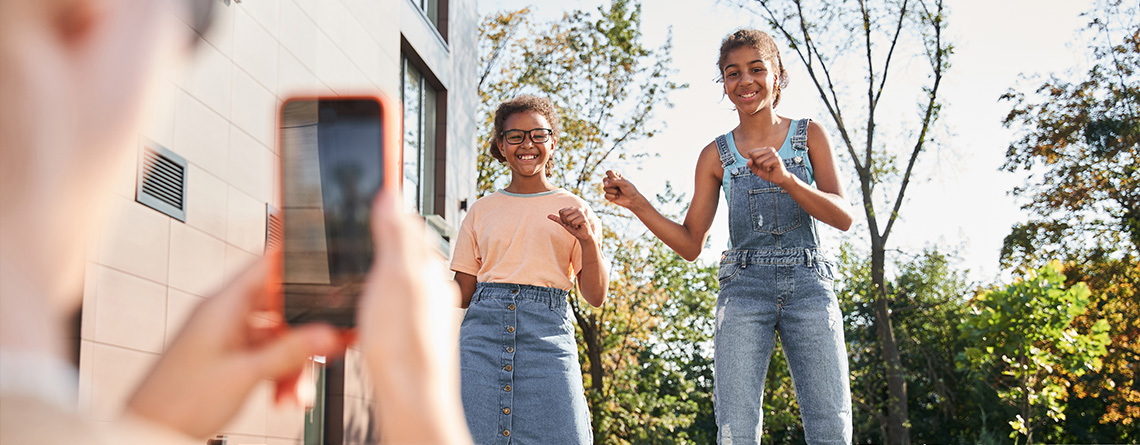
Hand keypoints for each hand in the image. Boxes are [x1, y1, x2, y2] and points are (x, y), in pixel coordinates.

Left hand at [126, 257, 347, 438]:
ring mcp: (225, 337)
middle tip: (329, 345)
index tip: (327, 265)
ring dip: (292, 362)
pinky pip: (264, 356)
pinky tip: (283, 395)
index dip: (298, 260)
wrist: (149, 430)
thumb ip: (290, 351)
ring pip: (275, 336)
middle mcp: (224, 316)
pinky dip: (278, 374)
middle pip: (279, 305)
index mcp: (224, 305)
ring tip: (298, 390)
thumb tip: (327, 332)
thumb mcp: (246, 374)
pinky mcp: (226, 359)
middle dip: (305, 329)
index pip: (267, 264)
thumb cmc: (179, 400)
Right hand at [356, 190, 469, 442]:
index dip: (384, 209)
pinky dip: (379, 298)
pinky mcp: (414, 334)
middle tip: (355, 225)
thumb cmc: (402, 343)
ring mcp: (424, 312)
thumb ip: (394, 235)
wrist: (412, 398)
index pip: (407, 225)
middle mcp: (432, 287)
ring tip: (358, 266)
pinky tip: (367, 308)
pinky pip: (394, 304)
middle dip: (381, 238)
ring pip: (398, 279)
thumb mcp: (393, 277)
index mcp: (428, 267)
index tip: (369, 191)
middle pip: (402, 251)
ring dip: (379, 270)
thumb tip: (391, 193)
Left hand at [549, 206, 596, 241]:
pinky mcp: (584, 217)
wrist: (583, 236)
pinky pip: (573, 222)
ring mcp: (581, 212)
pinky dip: (575, 227)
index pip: (561, 212)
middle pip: (564, 214)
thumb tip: (548, 215)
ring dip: (571, 225)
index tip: (568, 222)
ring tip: (576, 225)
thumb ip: (557, 219)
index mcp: (572, 208)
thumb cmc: (574, 229)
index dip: (563, 219)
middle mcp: (577, 208)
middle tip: (572, 224)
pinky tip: (579, 227)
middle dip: (566, 222)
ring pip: (568, 219)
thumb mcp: (564, 223)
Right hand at [603, 170, 645, 210]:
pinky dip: (612, 197)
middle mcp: (612, 182)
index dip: (611, 176)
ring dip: (613, 191)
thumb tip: (605, 184)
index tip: (618, 179)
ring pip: (605, 188)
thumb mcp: (624, 183)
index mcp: (616, 177)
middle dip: (612, 184)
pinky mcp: (609, 196)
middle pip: (604, 180)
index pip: (609, 172)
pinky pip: (606, 195)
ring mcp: (610, 189)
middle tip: (618, 187)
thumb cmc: (630, 190)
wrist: (632, 200)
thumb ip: (614, 181)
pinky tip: (617, 197)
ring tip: (619, 192)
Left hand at [745, 146, 793, 185]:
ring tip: (769, 168)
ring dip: (762, 168)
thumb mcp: (756, 169)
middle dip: (757, 164)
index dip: (753, 161)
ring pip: (759, 161)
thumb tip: (749, 160)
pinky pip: (765, 164)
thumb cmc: (767, 173)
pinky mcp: (777, 158)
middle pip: (754, 155)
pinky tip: (772, 168)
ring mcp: (773, 153)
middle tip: (764, 166)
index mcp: (764, 149)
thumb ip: (751, 165)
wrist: (778, 179)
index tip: (760, 164)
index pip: (751, 152)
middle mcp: (769, 149)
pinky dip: (766, 169)